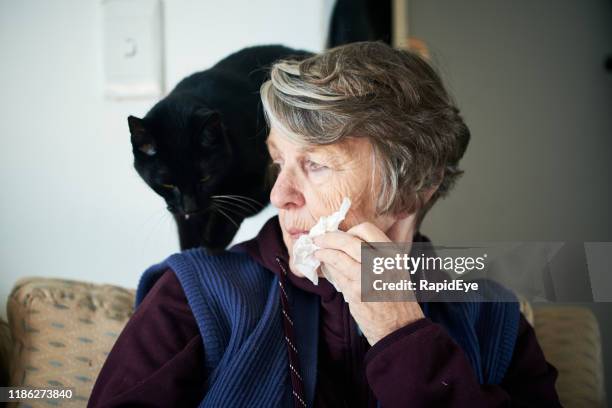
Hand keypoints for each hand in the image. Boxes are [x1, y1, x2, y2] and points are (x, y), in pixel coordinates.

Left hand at [313, 222, 424, 344]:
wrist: (401, 328)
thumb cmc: (397, 299)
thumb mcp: (396, 270)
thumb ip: (376, 255)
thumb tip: (348, 242)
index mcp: (393, 254)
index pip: (367, 229)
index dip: (350, 230)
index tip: (342, 234)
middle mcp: (381, 263)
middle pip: (348, 241)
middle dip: (329, 238)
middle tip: (318, 239)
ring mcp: (367, 277)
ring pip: (338, 257)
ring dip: (323, 253)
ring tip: (318, 253)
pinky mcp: (356, 292)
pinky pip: (336, 274)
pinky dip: (328, 268)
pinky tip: (325, 268)